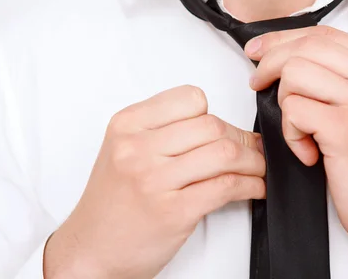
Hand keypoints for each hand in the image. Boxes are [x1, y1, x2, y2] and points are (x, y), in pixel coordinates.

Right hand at [44, 85, 265, 278]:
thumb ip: (163, 131)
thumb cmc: (112, 201)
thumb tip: (223, 126)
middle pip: (213, 125)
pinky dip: (251, 185)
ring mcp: (154, 179)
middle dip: (242, 138)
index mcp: (127, 124)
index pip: (190, 98)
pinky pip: (226, 186)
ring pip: (225, 153)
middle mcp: (137, 148)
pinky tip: (254, 188)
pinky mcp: (173, 211)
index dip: (214, 114)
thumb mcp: (123, 150)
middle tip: (252, 151)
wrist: (90, 250)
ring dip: (253, 162)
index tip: (222, 131)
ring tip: (258, 169)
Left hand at [245, 26, 347, 277]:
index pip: (324, 34)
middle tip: (257, 84)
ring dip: (284, 102)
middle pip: (307, 46)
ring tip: (300, 130)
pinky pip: (293, 109)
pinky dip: (290, 132)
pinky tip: (307, 151)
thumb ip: (340, 75)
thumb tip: (282, 53)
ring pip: (295, 73)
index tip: (259, 51)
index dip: (283, 39)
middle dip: (270, 63)